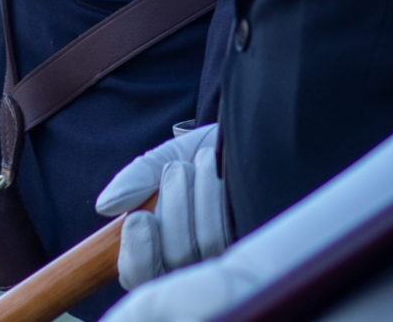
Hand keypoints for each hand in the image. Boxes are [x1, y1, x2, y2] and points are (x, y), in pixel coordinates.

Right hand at [105, 105, 392, 321]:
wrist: (287, 114)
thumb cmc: (232, 143)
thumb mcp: (179, 151)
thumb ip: (143, 172)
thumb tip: (105, 204)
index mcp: (181, 249)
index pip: (144, 278)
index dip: (136, 257)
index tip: (137, 221)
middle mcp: (211, 263)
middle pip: (171, 262)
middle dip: (171, 206)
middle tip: (185, 169)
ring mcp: (246, 257)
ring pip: (201, 248)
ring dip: (196, 195)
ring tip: (212, 161)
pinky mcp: (274, 246)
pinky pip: (233, 237)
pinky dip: (218, 199)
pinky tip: (221, 168)